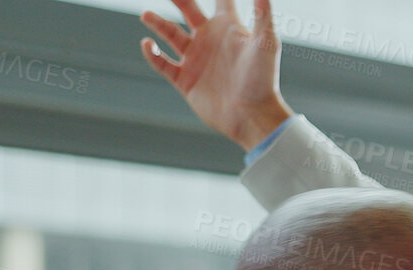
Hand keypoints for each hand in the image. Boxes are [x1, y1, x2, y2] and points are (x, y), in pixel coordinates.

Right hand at [140, 0, 294, 150]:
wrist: (252, 116)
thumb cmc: (263, 80)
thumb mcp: (266, 45)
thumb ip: (263, 16)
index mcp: (228, 29)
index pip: (221, 0)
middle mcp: (210, 41)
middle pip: (189, 10)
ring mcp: (196, 59)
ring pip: (171, 34)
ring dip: (158, 23)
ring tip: (146, 15)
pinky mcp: (185, 80)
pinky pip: (162, 63)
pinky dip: (152, 54)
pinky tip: (147, 44)